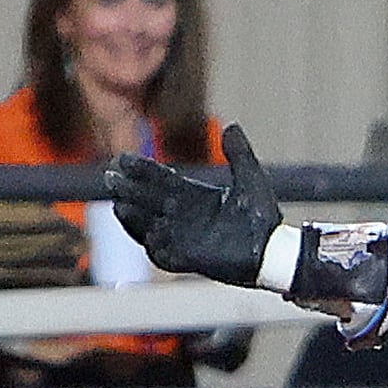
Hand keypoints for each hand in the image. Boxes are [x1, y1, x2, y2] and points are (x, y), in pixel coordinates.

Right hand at [104, 123, 279, 284]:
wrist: (274, 251)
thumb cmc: (261, 217)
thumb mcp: (250, 181)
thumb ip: (240, 155)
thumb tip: (232, 126)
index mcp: (191, 195)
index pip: (159, 179)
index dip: (142, 170)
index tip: (123, 159)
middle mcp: (181, 216)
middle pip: (147, 200)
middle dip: (130, 190)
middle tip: (113, 178)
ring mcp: (183, 239)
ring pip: (148, 226)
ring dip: (134, 217)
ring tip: (121, 206)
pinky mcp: (189, 260)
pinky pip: (164, 255)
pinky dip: (155, 246)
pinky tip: (149, 235)